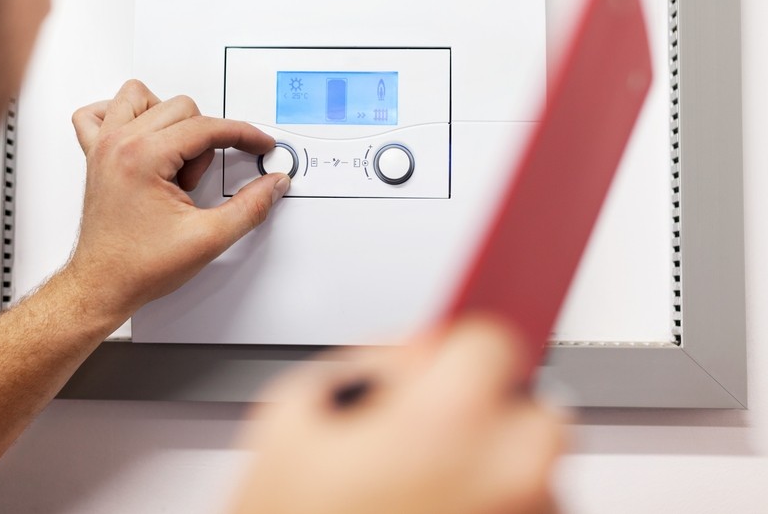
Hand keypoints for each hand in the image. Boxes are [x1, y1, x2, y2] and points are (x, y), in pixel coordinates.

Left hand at [64, 80, 290, 322]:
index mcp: (143, 158)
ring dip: (167, 120)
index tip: (259, 144)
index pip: (206, 127)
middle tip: (198, 182)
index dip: (242, 135)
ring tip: (174, 158)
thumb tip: (273, 184)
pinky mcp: (95, 157)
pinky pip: (98, 114)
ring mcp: (102, 148)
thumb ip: (250, 207)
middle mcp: (118, 144)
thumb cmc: (138, 267)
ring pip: (139, 97)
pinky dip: (121, 117)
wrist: (103, 286)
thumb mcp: (208, 239)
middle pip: (180, 108)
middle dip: (203, 142)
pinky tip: (140, 139)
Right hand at [230, 316, 566, 513]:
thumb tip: (419, 349)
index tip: (451, 358)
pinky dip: (497, 508)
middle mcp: (509, 473)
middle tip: (431, 435)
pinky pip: (531, 511)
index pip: (494, 336)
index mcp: (449, 418)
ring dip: (495, 468)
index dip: (459, 347)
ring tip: (424, 493)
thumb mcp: (295, 412)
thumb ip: (370, 361)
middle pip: (535, 406)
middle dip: (489, 410)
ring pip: (537, 468)